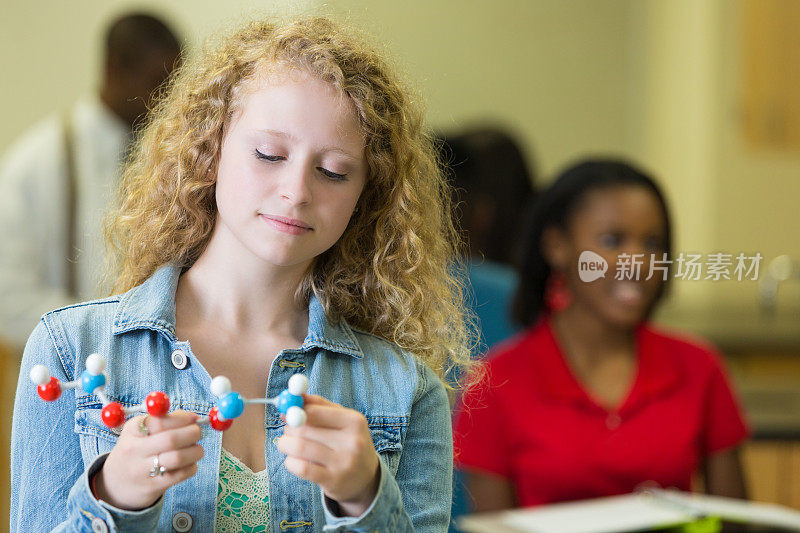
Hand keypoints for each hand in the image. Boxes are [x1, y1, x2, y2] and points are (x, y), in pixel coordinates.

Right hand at [94, 410, 203, 509]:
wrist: (115, 484)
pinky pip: (181, 474)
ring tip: (196, 449)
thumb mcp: (140, 431)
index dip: (183, 418)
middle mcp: (134, 449)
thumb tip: (193, 417)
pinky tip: (189, 463)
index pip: (160, 421)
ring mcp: (142, 470)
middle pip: (171, 439)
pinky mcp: (152, 487)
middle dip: (192, 433)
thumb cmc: (136, 450)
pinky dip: (192, 466)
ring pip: (178, 457)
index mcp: (132, 430)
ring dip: (195, 451)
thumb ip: (165, 420)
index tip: (194, 418)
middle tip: (198, 432)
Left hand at [276, 395, 379, 516]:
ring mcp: (343, 463)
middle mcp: (352, 441)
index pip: (314, 411)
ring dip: (285, 444)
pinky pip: (301, 468)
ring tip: (286, 444)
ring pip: (300, 447)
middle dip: (289, 428)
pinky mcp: (333, 481)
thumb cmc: (348, 442)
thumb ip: (320, 405)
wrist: (366, 478)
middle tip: (288, 430)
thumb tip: (294, 397)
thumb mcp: (343, 421)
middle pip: (305, 429)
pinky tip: (292, 460)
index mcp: (354, 421)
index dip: (295, 411)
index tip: (288, 413)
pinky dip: (290, 462)